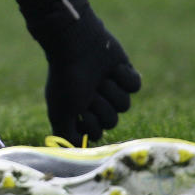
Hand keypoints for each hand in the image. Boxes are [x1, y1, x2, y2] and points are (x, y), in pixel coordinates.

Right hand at [33, 6, 141, 141]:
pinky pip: (134, 86)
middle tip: (90, 92)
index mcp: (80, 112)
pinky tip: (112, 68)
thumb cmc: (66, 80)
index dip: (91, 125)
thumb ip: (66, 134)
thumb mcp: (60, 111)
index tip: (80, 110)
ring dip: (111, 91)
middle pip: (111, 121)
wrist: (76, 45)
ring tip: (100, 78)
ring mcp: (112, 89)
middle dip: (102, 107)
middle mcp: (96, 102)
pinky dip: (124, 77)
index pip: (95, 133)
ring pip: (124, 105)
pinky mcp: (126, 75)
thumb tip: (77, 150)